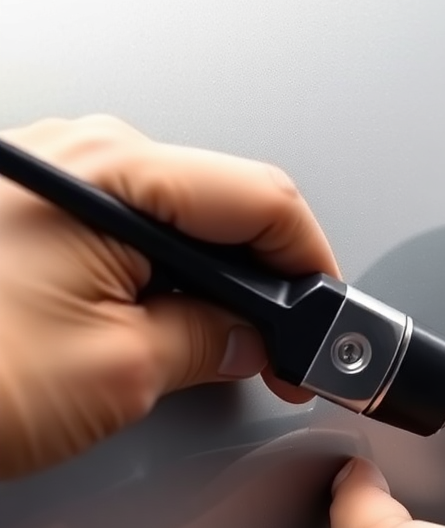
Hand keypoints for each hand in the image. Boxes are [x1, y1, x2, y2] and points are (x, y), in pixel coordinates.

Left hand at [0, 115, 338, 477]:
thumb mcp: (118, 371)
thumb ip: (211, 343)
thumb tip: (255, 341)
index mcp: (114, 174)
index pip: (263, 202)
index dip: (314, 265)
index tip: (330, 318)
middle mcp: (83, 156)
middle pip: (225, 205)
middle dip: (268, 281)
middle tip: (281, 351)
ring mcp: (53, 178)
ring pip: (179, 221)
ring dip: (215, 284)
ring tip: (217, 349)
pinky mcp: (30, 209)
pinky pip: (129, 231)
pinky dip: (163, 279)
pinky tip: (162, 326)